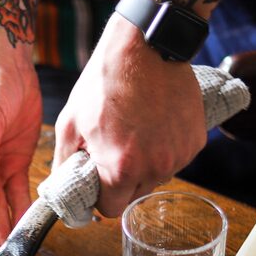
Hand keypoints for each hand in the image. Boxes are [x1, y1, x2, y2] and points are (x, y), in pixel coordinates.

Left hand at [54, 14, 206, 216]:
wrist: (146, 46)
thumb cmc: (104, 81)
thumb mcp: (70, 121)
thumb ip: (65, 160)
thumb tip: (60, 183)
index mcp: (120, 168)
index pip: (111, 209)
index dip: (101, 198)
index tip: (98, 182)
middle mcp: (154, 168)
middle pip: (135, 196)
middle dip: (122, 182)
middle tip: (114, 152)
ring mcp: (179, 155)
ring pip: (158, 177)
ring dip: (145, 165)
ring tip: (135, 132)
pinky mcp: (195, 140)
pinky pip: (177, 158)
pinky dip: (166, 148)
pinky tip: (155, 124)